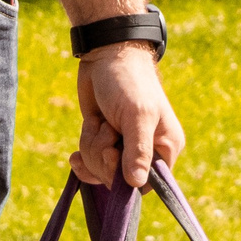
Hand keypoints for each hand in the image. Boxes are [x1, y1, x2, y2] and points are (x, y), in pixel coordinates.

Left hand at [71, 43, 182, 189]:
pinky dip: (83, 153)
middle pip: (118, 180)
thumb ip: (138, 151)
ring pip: (100, 170)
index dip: (124, 178)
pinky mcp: (103, 140)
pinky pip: (90, 161)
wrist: (105, 55)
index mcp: (165, 147)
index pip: (147, 185)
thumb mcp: (136, 115)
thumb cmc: (128, 82)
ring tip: (99, 122)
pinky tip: (75, 155)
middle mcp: (145, 150)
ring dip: (92, 146)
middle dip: (103, 156)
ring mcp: (122, 146)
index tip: (112, 154)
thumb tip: (136, 184)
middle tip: (106, 128)